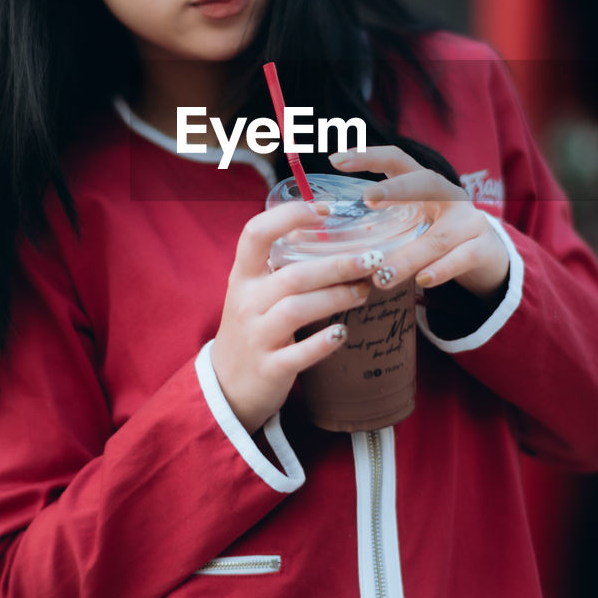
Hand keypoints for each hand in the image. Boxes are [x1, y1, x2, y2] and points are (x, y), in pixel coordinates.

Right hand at [211, 201, 376, 432]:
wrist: (225, 387)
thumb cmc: (251, 330)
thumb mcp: (254, 294)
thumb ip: (281, 268)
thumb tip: (332, 236)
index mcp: (243, 277)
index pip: (255, 233)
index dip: (290, 216)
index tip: (326, 210)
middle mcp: (246, 302)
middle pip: (293, 275)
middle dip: (338, 265)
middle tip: (372, 259)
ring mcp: (256, 336)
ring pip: (297, 309)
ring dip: (337, 298)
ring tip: (364, 292)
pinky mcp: (269, 368)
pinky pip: (299, 353)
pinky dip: (323, 343)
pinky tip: (343, 333)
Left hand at [329, 146, 508, 299]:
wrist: (487, 258)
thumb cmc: (435, 239)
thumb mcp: (411, 225)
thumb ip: (381, 225)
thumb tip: (327, 237)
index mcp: (425, 185)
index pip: (397, 161)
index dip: (368, 156)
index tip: (335, 159)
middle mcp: (448, 196)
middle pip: (424, 182)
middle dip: (396, 188)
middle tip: (367, 199)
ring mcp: (469, 221)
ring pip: (437, 237)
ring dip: (408, 257)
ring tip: (381, 275)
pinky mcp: (482, 248)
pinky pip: (461, 259)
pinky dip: (441, 270)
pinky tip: (422, 281)